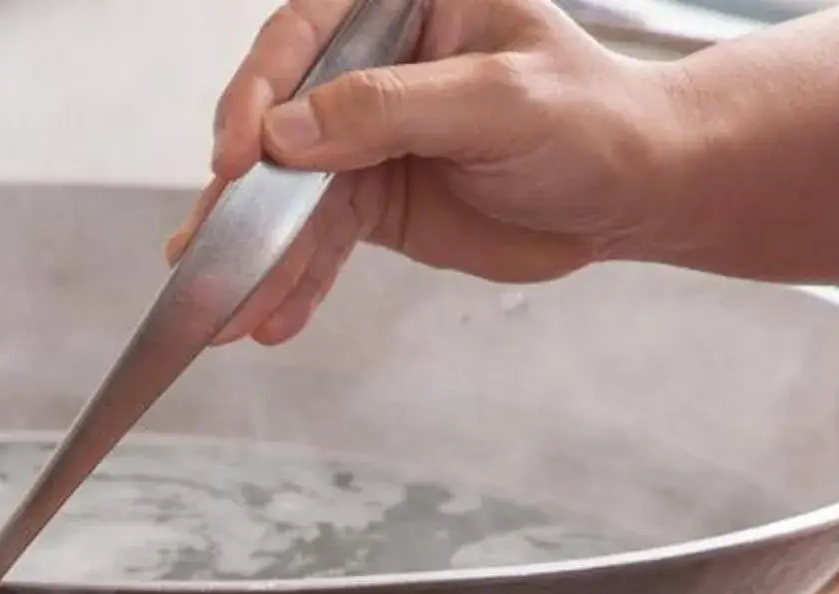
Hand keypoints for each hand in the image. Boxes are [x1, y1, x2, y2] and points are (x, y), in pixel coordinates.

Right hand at [177, 0, 690, 345]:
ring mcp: (363, 140)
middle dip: (238, 197)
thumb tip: (287, 134)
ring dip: (255, 256)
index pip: (303, 37)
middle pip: (274, 125)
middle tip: (206, 253)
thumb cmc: (593, 119)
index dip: (257, 95)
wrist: (632, 191)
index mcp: (404, 7)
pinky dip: (290, 283)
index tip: (238, 159)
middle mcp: (370, 68)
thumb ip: (392, 108)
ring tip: (228, 310)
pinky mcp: (368, 201)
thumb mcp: (500, 100)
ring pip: (284, 197)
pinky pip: (312, 243)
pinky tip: (271, 319)